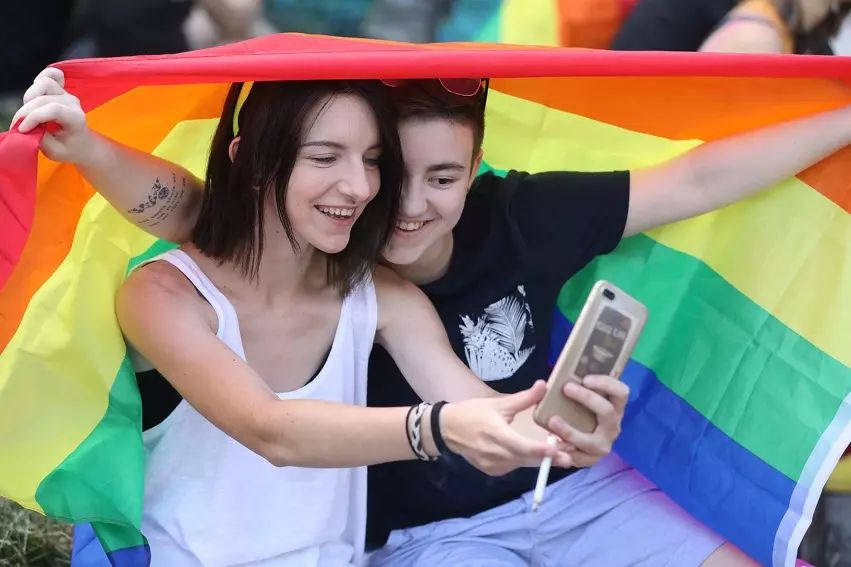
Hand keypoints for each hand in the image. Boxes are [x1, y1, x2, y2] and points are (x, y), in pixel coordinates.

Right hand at [11, 67, 96, 164]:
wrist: (81, 145)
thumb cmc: (69, 149)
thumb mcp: (55, 152)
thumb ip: (41, 139)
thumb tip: (25, 127)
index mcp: (76, 118)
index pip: (53, 109)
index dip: (33, 117)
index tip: (21, 130)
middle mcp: (72, 103)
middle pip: (43, 98)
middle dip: (25, 112)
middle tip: (18, 127)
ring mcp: (66, 94)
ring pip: (45, 83)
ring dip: (30, 96)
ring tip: (27, 113)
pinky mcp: (60, 89)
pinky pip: (51, 75)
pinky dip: (40, 79)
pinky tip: (34, 93)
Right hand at [439, 380, 571, 475]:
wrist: (447, 430)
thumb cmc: (473, 413)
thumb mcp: (498, 403)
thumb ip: (524, 398)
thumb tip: (544, 385)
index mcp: (496, 434)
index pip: (522, 446)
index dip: (540, 451)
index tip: (557, 451)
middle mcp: (495, 454)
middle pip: (527, 459)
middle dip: (549, 459)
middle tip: (570, 456)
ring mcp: (493, 465)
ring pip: (523, 464)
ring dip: (538, 459)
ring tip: (557, 453)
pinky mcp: (492, 471)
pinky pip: (514, 466)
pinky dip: (524, 460)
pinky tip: (532, 453)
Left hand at [545, 375, 628, 467]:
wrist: (565, 440)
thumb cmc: (572, 412)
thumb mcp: (573, 398)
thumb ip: (567, 388)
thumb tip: (541, 384)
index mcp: (613, 407)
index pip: (621, 392)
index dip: (606, 384)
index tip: (585, 378)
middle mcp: (612, 425)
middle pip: (607, 411)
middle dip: (587, 398)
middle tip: (566, 388)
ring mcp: (603, 444)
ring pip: (590, 441)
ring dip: (570, 431)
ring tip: (553, 421)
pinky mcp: (590, 460)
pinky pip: (578, 457)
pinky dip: (563, 450)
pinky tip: (552, 442)